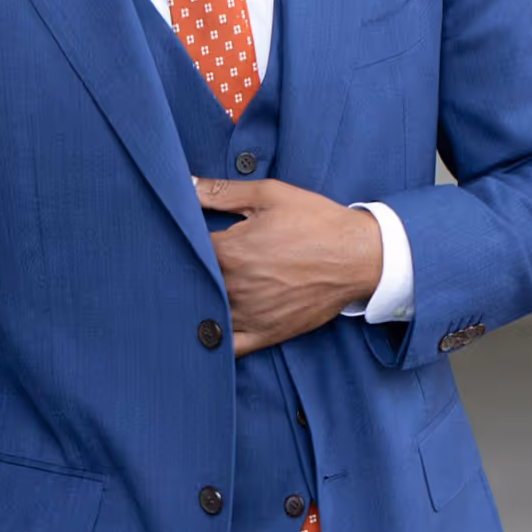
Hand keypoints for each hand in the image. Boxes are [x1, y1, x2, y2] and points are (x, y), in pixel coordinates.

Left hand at [193, 177, 382, 356]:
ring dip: (192, 302)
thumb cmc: (315, 222)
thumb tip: (185, 183)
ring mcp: (248, 315)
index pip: (184, 248)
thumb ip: (221, 191)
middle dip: (181, 271)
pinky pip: (227, 348)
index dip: (177, 241)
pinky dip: (211, 341)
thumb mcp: (268, 195)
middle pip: (190, 281)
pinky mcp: (264, 334)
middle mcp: (234, 287)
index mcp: (230, 251)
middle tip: (173, 264)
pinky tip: (203, 328)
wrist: (358, 256)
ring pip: (203, 314)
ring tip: (184, 291)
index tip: (174, 236)